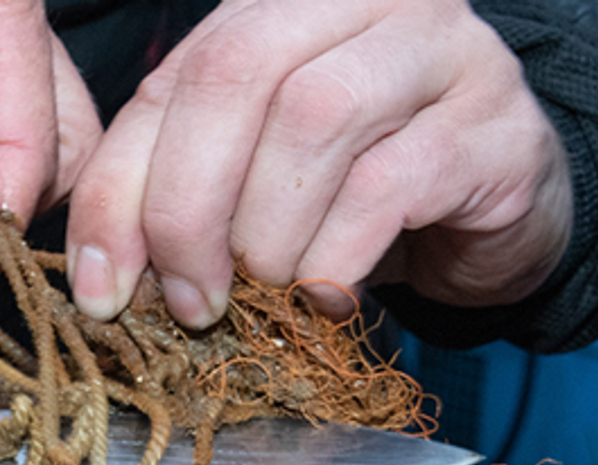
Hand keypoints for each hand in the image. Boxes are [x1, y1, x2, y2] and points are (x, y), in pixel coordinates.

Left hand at [65, 0, 572, 327]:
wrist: (494, 220)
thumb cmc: (354, 198)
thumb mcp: (248, 187)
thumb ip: (170, 199)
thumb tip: (102, 281)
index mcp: (275, 6)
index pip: (169, 84)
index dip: (119, 193)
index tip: (102, 291)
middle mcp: (360, 1)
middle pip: (235, 76)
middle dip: (188, 208)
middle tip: (190, 301)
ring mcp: (441, 48)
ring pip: (314, 118)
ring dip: (268, 234)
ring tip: (267, 296)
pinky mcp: (496, 122)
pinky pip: (391, 183)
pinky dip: (337, 257)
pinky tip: (328, 297)